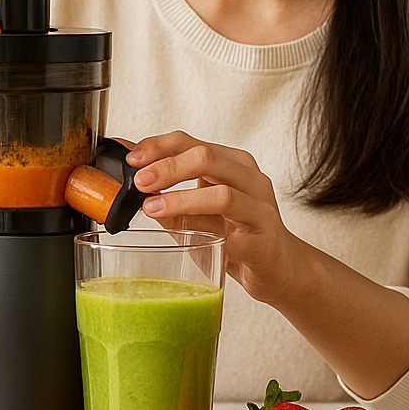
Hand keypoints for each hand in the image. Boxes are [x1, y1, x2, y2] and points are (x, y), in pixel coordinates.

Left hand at [127, 132, 302, 303]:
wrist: (280, 267)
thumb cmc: (236, 235)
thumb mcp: (196, 214)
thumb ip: (167, 199)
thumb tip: (129, 189)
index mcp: (230, 164)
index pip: (189, 142)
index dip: (157, 146)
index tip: (132, 159)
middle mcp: (248, 179)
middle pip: (206, 158)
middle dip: (167, 167)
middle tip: (140, 182)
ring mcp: (259, 208)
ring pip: (222, 194)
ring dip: (181, 200)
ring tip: (152, 209)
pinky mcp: (264, 240)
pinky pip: (236, 234)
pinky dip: (209, 235)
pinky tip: (189, 241)